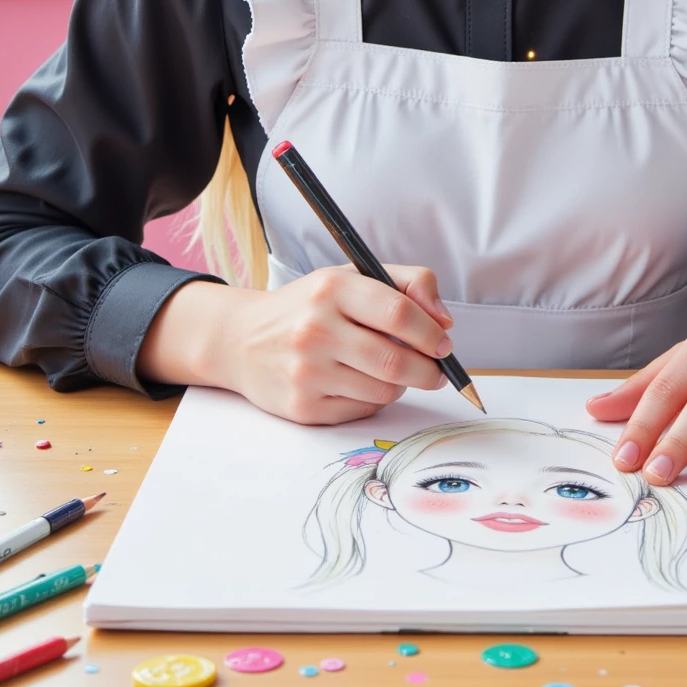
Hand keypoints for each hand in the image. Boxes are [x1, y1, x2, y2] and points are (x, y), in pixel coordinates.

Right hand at [139, 265, 454, 425]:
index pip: (398, 313)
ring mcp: (306, 372)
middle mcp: (315, 329)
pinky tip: (360, 382)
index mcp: (332, 288)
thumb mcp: (351, 276)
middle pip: (395, 360)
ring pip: (383, 390)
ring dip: (400, 384)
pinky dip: (373, 400)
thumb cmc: (309, 306)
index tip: (443, 343)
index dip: (430, 332)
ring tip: (392, 371)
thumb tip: (445, 321)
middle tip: (437, 370)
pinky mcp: (302, 407)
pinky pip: (361, 410)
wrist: (242, 340)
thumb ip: (407, 283)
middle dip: (428, 370)